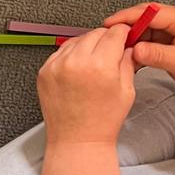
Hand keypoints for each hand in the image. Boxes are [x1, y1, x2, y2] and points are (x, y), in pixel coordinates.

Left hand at [37, 25, 135, 148]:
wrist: (77, 142)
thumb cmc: (103, 122)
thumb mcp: (126, 90)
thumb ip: (128, 62)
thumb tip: (129, 45)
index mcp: (100, 66)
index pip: (114, 33)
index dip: (123, 33)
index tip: (125, 36)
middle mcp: (76, 62)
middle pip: (96, 33)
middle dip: (106, 39)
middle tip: (111, 52)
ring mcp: (57, 66)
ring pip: (77, 39)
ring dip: (88, 45)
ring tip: (94, 63)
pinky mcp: (45, 71)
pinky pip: (61, 51)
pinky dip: (72, 54)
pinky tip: (79, 68)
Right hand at [103, 3, 174, 98]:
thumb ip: (159, 55)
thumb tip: (135, 50)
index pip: (149, 12)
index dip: (128, 17)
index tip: (109, 24)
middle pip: (144, 18)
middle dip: (126, 26)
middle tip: (107, 36)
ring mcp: (171, 32)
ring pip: (144, 31)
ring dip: (131, 39)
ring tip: (115, 49)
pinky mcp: (169, 44)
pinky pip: (148, 42)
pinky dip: (138, 49)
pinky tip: (129, 57)